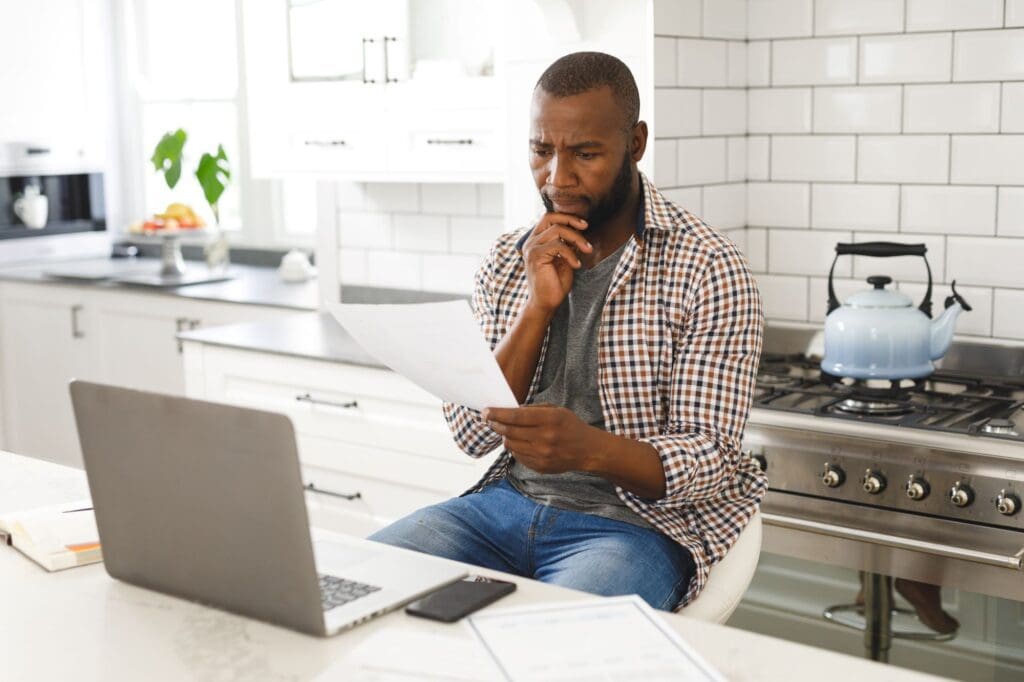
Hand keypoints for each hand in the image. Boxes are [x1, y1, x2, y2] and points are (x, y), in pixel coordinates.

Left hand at [483, 405, 598, 473]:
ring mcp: (542, 455)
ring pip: (511, 445)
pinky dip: (515, 448)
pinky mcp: (540, 467)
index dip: (498, 414)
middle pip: (510, 431)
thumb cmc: (570, 426)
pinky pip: (518, 456)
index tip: (486, 411)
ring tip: (507, 431)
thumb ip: (532, 409)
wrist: (587, 451)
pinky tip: (520, 442)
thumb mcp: (556, 410)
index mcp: (550, 419)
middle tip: (490, 420)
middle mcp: (545, 438)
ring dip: (505, 437)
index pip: (516, 416)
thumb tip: (508, 411)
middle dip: (496, 424)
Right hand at [521, 213, 592, 313]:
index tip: (584, 225)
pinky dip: (571, 254)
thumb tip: (579, 229)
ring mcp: (531, 248)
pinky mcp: (535, 256)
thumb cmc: (556, 282)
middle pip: (550, 217)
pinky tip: (576, 265)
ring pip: (557, 230)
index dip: (567, 217)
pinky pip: (558, 245)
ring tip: (587, 250)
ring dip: (576, 239)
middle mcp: (531, 241)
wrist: (546, 303)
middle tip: (586, 228)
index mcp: (536, 240)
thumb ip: (568, 243)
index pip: (549, 218)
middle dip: (570, 220)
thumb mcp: (565, 258)